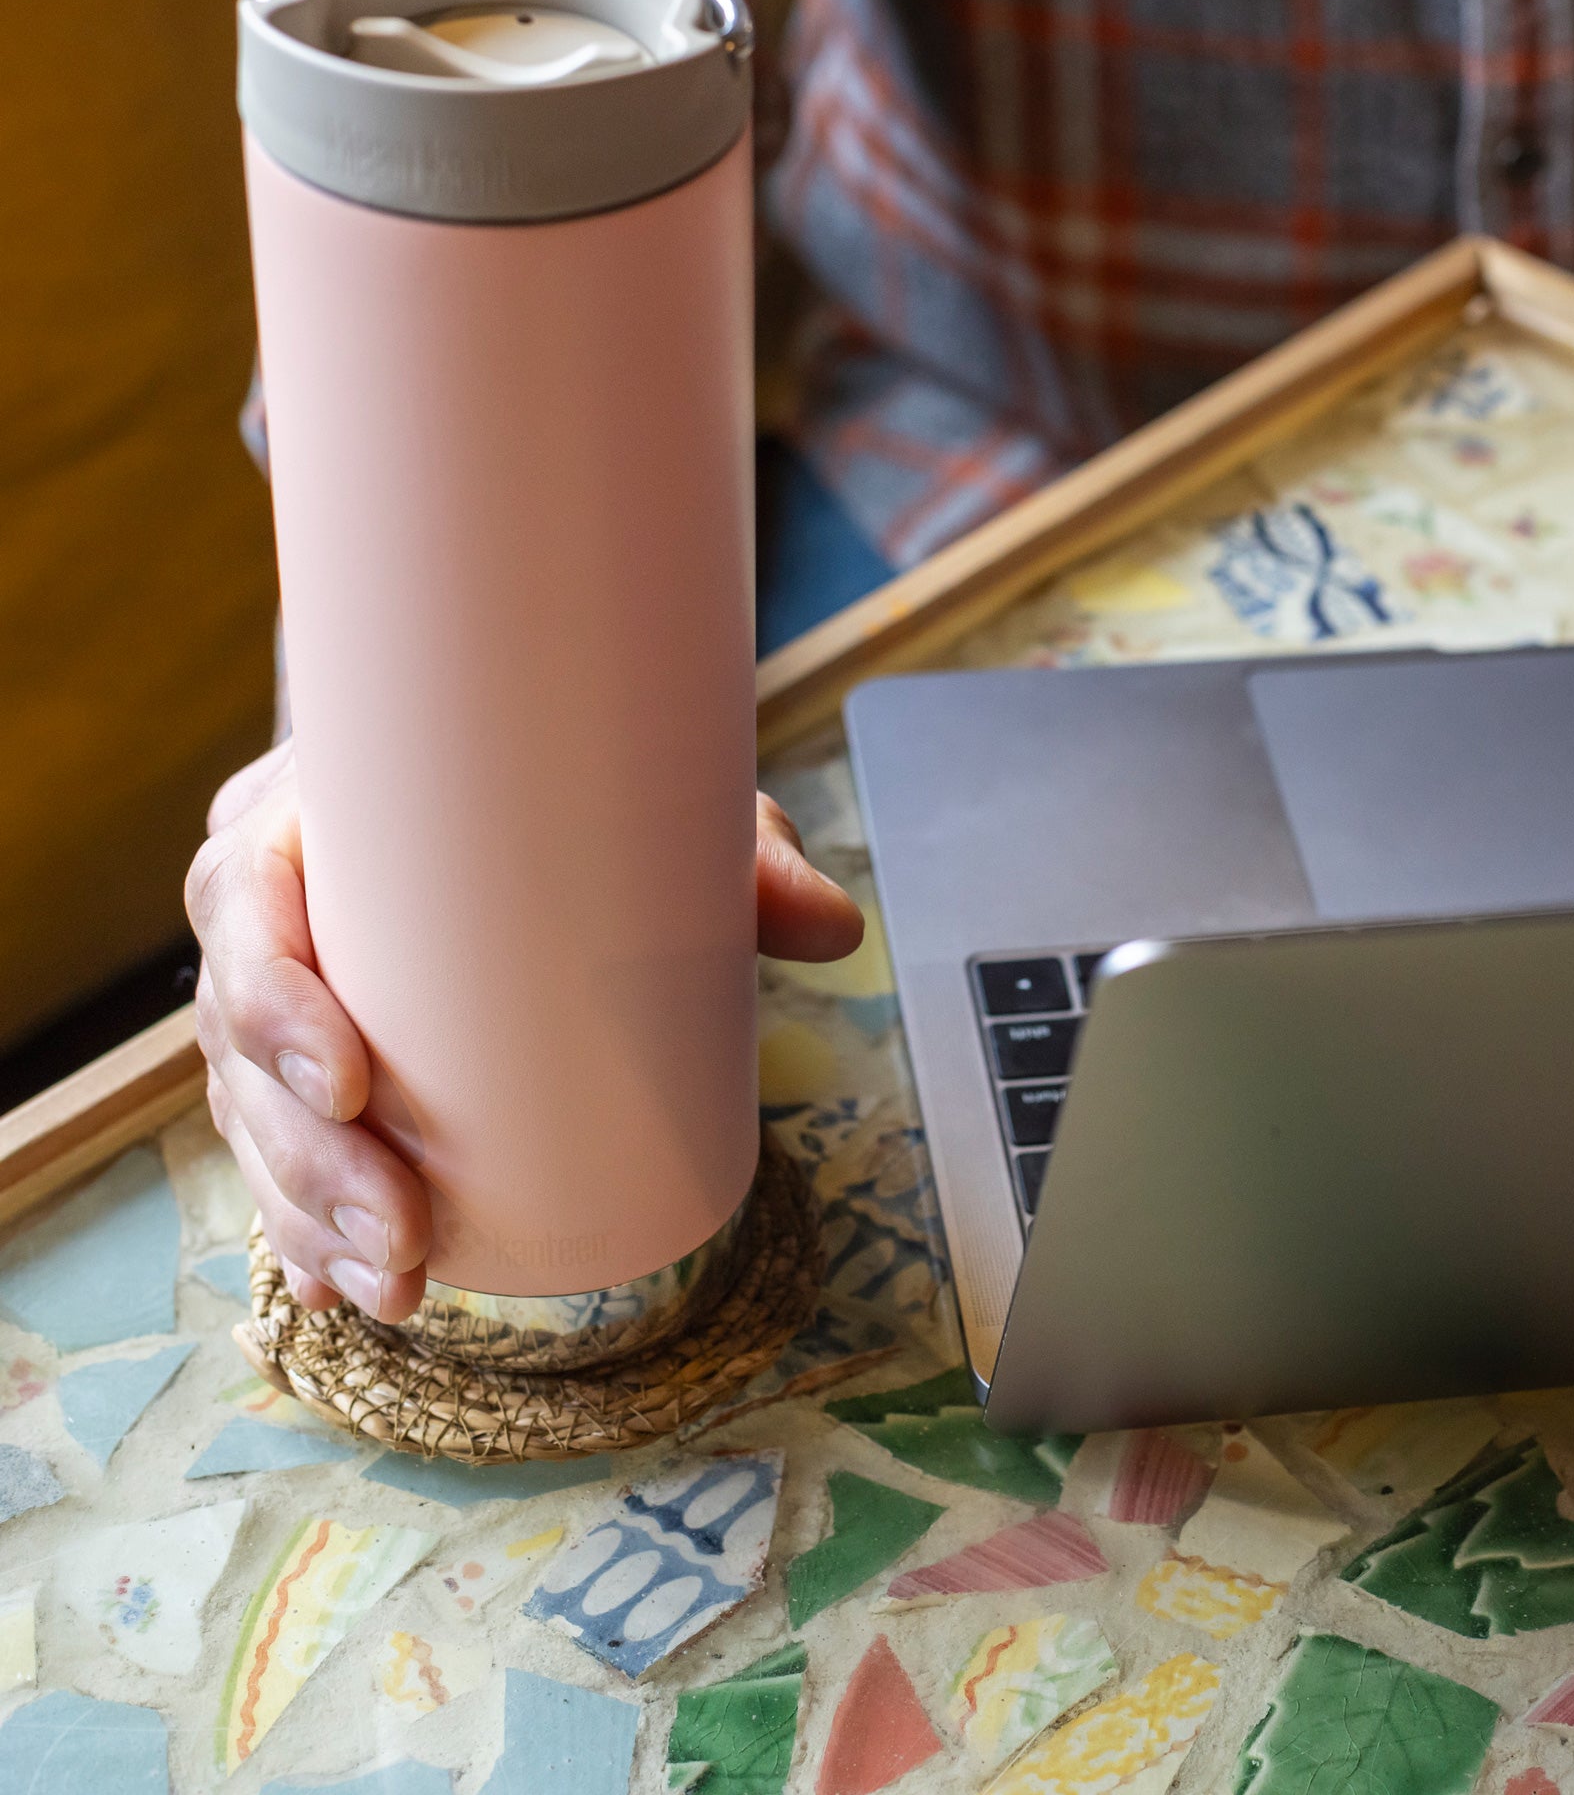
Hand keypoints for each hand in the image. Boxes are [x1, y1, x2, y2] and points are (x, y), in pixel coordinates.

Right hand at [186, 742, 863, 1320]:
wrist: (506, 783)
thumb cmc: (565, 787)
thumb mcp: (647, 804)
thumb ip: (739, 855)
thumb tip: (834, 927)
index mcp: (314, 816)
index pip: (245, 897)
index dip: (272, 998)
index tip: (352, 1083)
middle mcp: (273, 905)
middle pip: (238, 1038)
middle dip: (310, 1160)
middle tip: (403, 1235)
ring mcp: (280, 990)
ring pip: (252, 1114)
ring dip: (308, 1216)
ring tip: (396, 1286)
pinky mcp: (303, 1062)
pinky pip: (275, 1147)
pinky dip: (304, 1225)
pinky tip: (343, 1291)